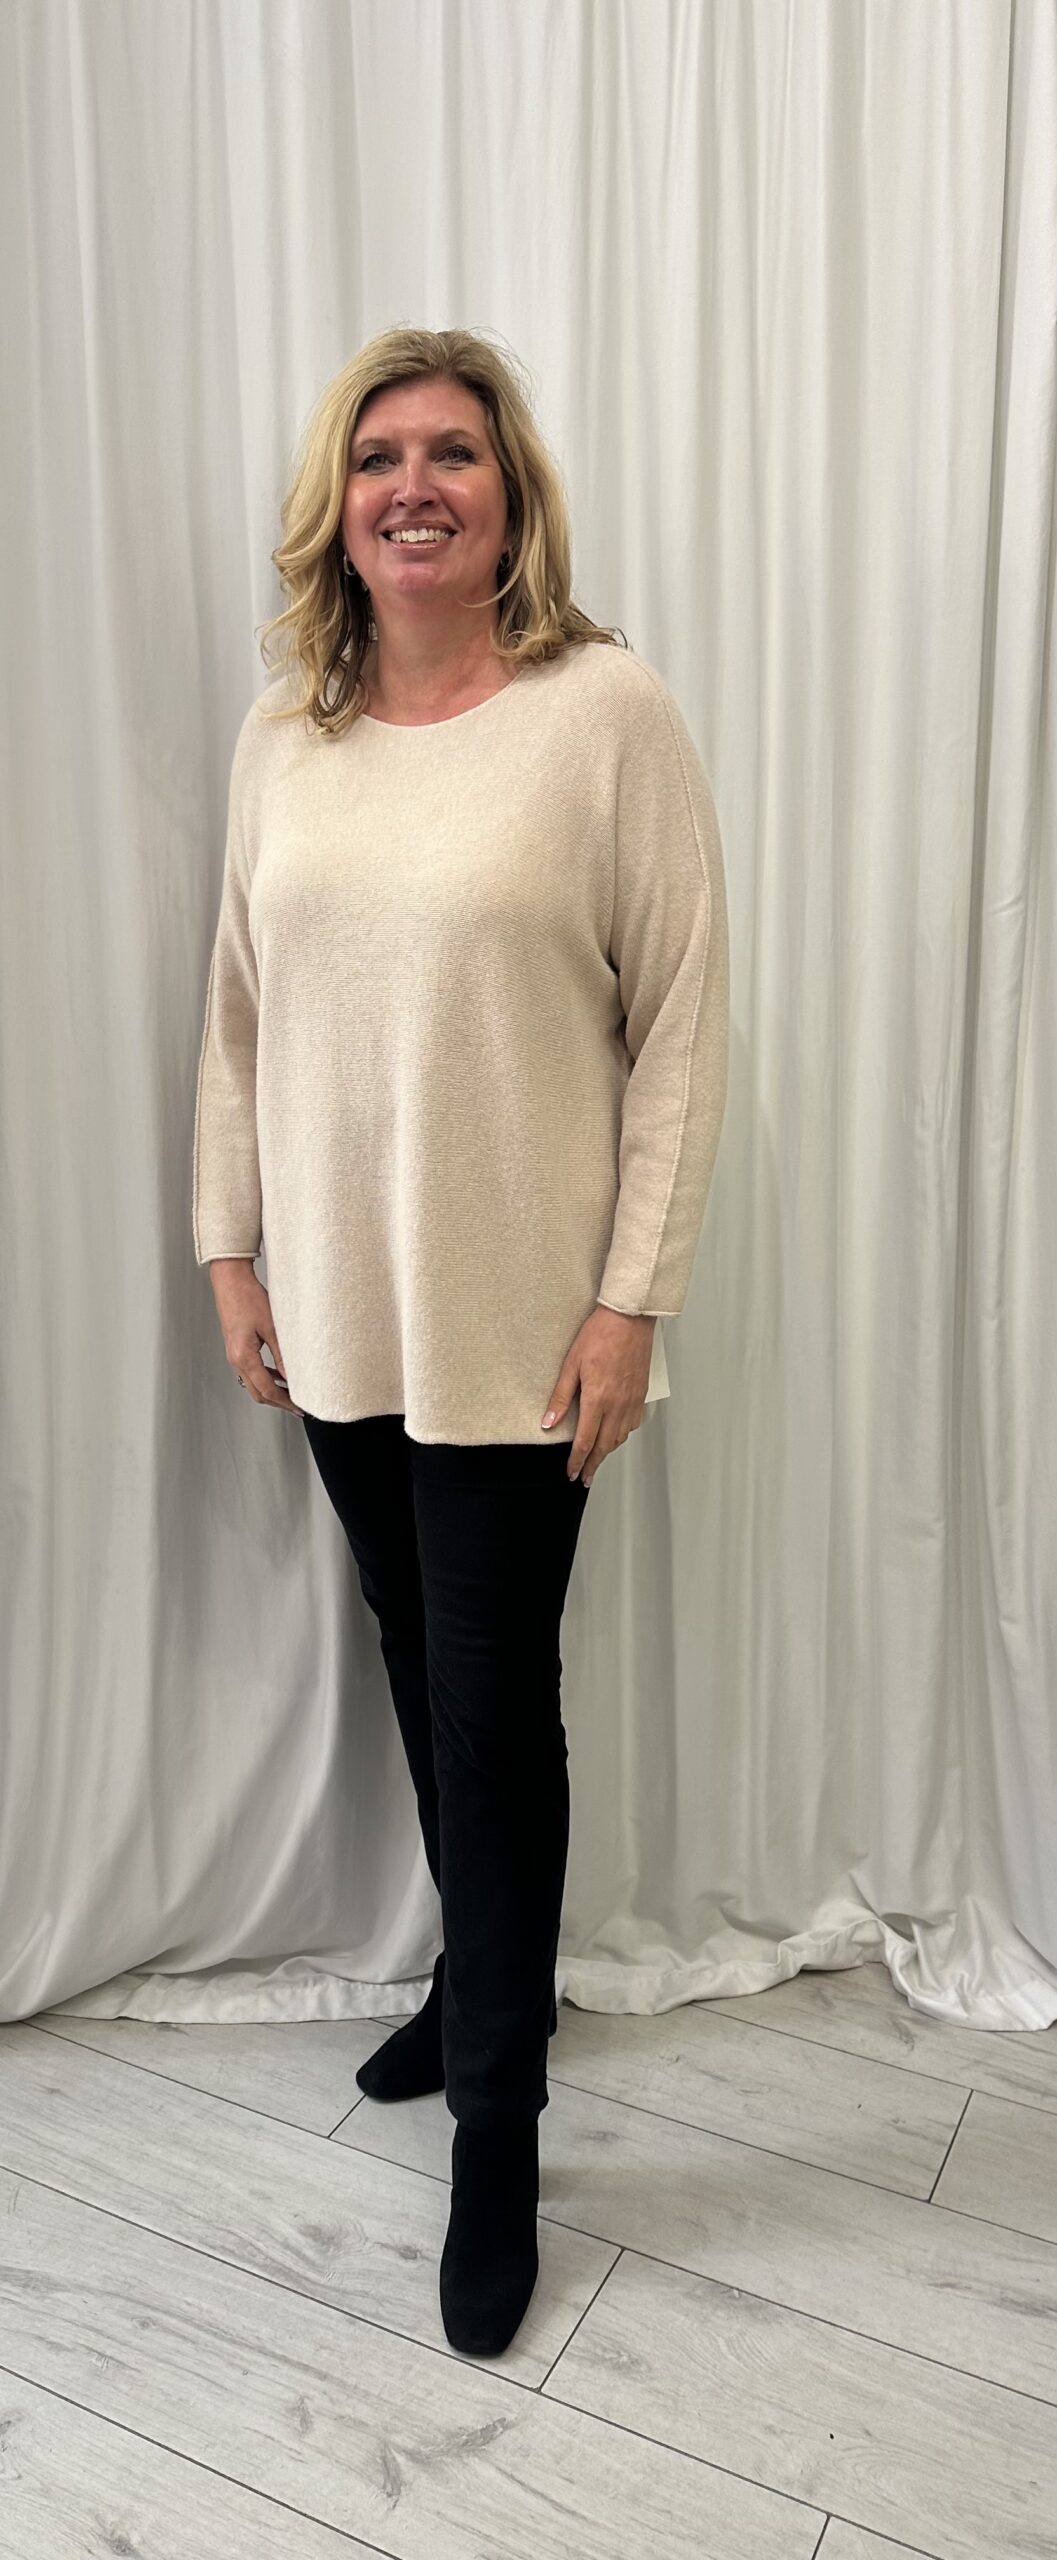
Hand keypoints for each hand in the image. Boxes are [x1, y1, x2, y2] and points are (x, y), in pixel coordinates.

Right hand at [208, 1260, 304, 1414]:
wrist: (230, 1280)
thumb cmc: (248, 1297)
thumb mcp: (272, 1327)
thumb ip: (282, 1355)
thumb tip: (293, 1377)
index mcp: (243, 1356)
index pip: (267, 1390)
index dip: (284, 1402)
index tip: (298, 1408)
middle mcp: (235, 1359)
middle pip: (258, 1392)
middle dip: (278, 1402)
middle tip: (297, 1407)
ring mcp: (234, 1354)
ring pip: (253, 1383)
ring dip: (271, 1391)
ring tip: (291, 1393)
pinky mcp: (236, 1348)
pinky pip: (251, 1371)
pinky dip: (265, 1378)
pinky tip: (278, 1375)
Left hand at [541, 1304, 655, 1484]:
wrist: (629, 1318)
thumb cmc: (600, 1335)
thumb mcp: (571, 1364)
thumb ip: (561, 1397)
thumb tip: (549, 1423)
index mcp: (598, 1399)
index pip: (586, 1441)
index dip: (577, 1461)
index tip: (571, 1472)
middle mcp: (618, 1405)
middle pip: (605, 1445)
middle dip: (593, 1465)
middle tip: (585, 1478)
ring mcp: (632, 1400)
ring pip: (620, 1437)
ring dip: (608, 1451)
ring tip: (597, 1460)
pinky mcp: (641, 1394)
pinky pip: (632, 1423)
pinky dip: (622, 1435)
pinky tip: (616, 1435)